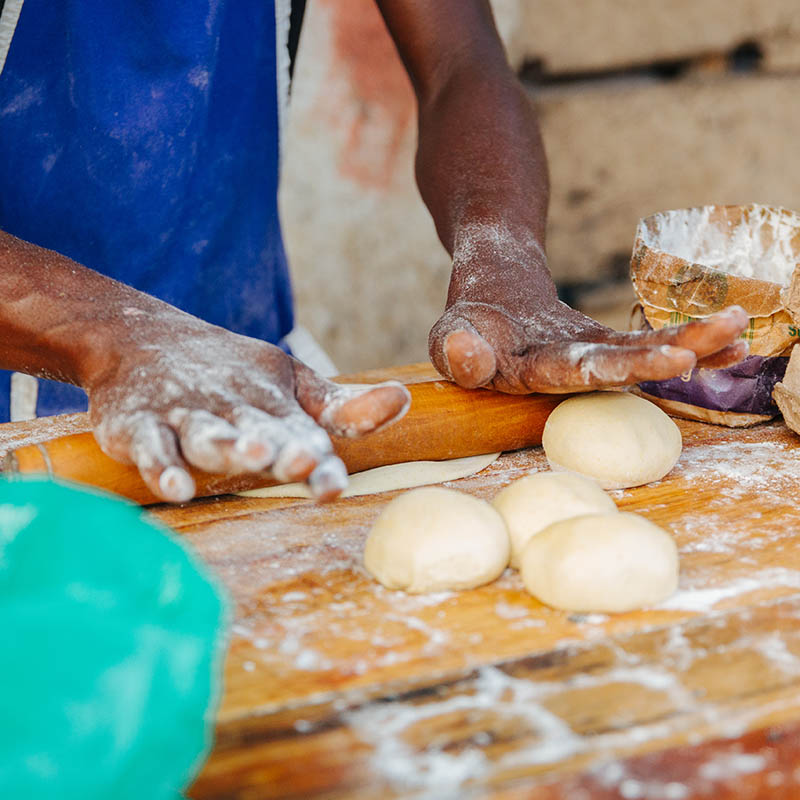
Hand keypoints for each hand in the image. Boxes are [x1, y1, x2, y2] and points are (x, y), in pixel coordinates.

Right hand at [87, 320, 409, 502]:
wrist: (140, 338)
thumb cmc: (231, 373)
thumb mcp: (291, 384)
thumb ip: (341, 408)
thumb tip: (404, 400)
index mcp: (273, 406)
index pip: (304, 436)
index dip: (320, 464)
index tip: (335, 487)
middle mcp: (233, 411)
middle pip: (258, 433)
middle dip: (280, 449)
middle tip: (302, 458)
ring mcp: (185, 415)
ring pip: (207, 435)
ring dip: (229, 446)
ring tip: (251, 456)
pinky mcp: (139, 423)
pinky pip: (150, 446)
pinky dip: (161, 465)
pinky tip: (176, 487)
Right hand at [430, 297, 748, 394]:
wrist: (488, 305)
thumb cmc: (466, 327)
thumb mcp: (448, 333)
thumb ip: (453, 349)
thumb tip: (468, 356)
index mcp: (531, 373)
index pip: (580, 372)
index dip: (627, 368)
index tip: (674, 361)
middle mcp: (569, 372)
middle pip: (624, 366)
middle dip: (672, 355)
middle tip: (718, 341)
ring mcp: (592, 359)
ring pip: (644, 354)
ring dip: (692, 344)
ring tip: (738, 328)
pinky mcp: (605, 346)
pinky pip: (647, 344)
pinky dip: (687, 341)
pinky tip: (731, 335)